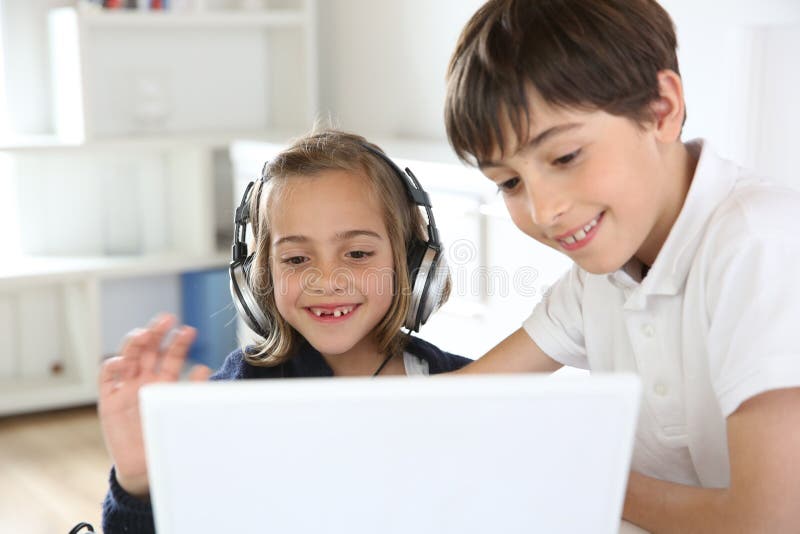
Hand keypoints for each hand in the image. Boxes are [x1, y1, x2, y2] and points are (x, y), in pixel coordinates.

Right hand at [97, 314, 211, 497]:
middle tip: (167, 319)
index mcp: (163, 381)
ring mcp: (125, 388)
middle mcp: (144, 380)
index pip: (170, 355)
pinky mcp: (109, 402)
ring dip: (135, 343)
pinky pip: (107, 379)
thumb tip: (205, 369)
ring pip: (128, 357)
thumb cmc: (166, 439)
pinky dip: (113, 366)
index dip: (178, 342)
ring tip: (145, 334)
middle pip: (148, 349)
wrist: (145, 469)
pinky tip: (123, 361)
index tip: (188, 330)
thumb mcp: (182, 412)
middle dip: (156, 332)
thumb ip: (192, 391)